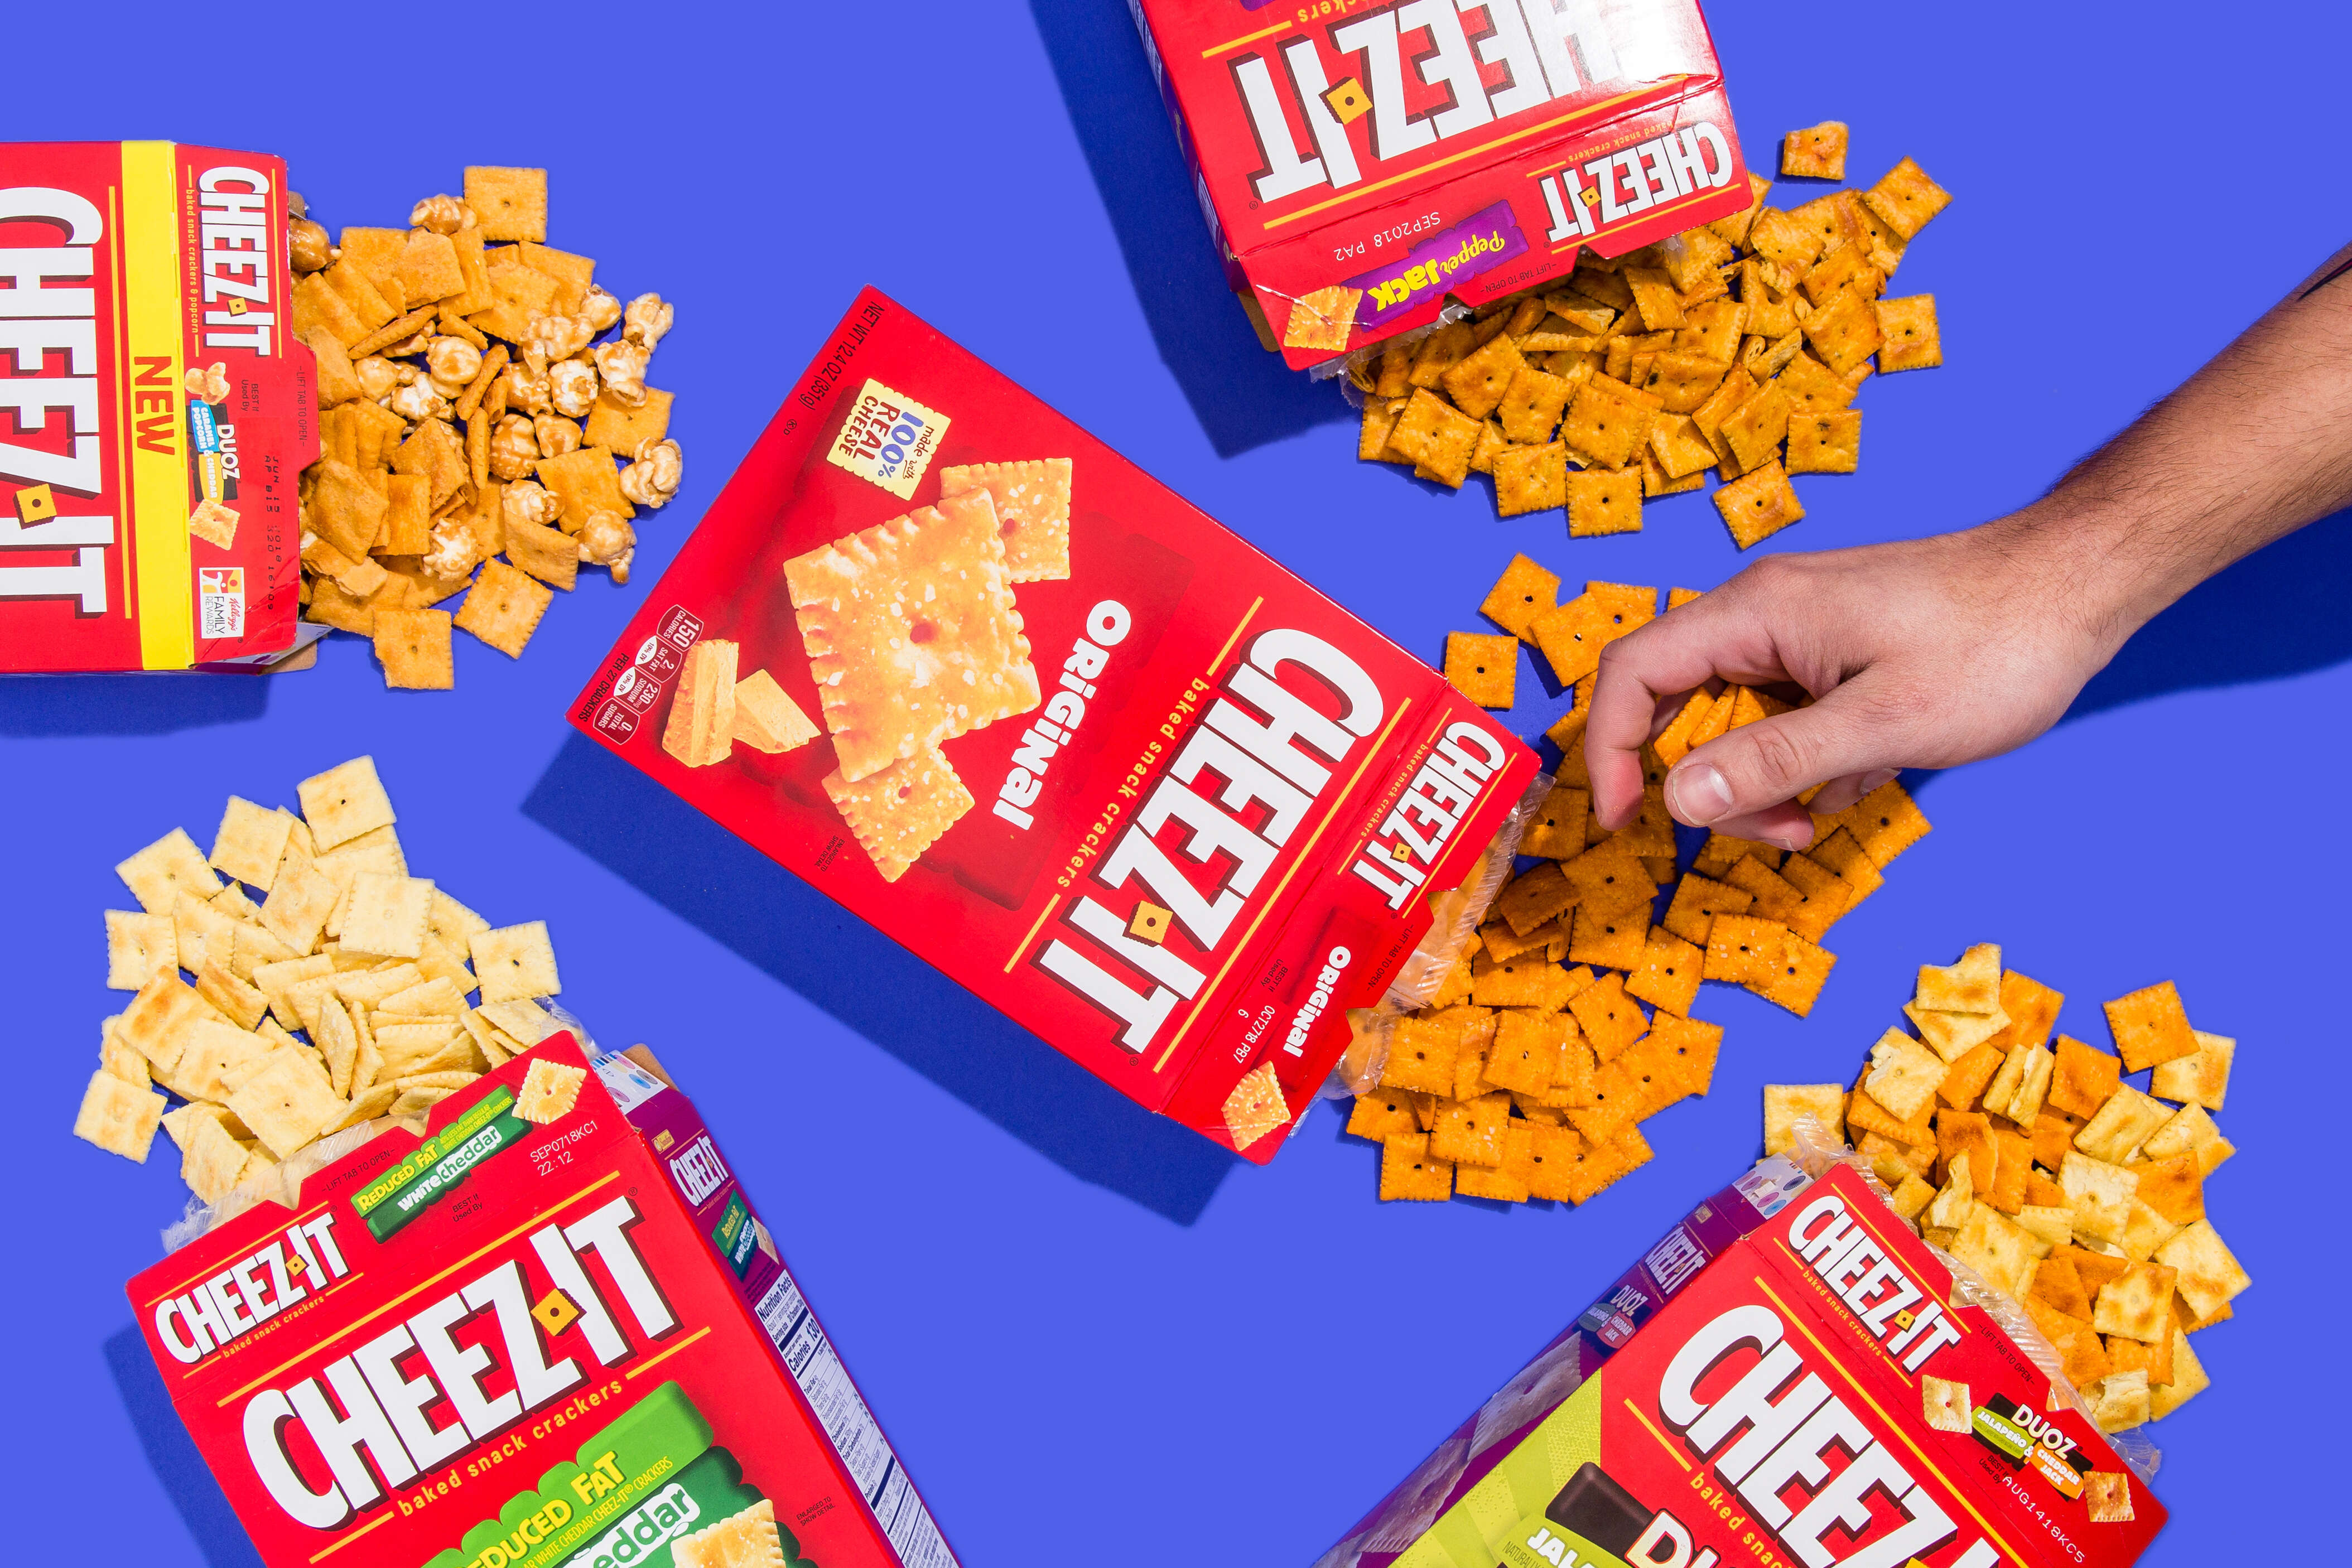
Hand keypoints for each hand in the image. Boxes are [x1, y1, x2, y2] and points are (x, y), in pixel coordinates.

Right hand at [1585, 514, 2128, 847]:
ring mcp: (1799, 626)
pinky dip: (1803, 757)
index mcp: (1755, 613)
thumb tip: (1678, 799)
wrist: (2082, 581)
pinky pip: (1782, 710)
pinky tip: (1860, 774)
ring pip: (1733, 715)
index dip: (1610, 750)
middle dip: (1710, 781)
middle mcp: (1763, 611)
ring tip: (1822, 811)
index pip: (1633, 673)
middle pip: (1679, 703)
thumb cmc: (1996, 644)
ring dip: (1761, 778)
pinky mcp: (1833, 645)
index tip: (1624, 821)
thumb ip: (1773, 761)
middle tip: (1774, 831)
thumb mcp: (1882, 724)